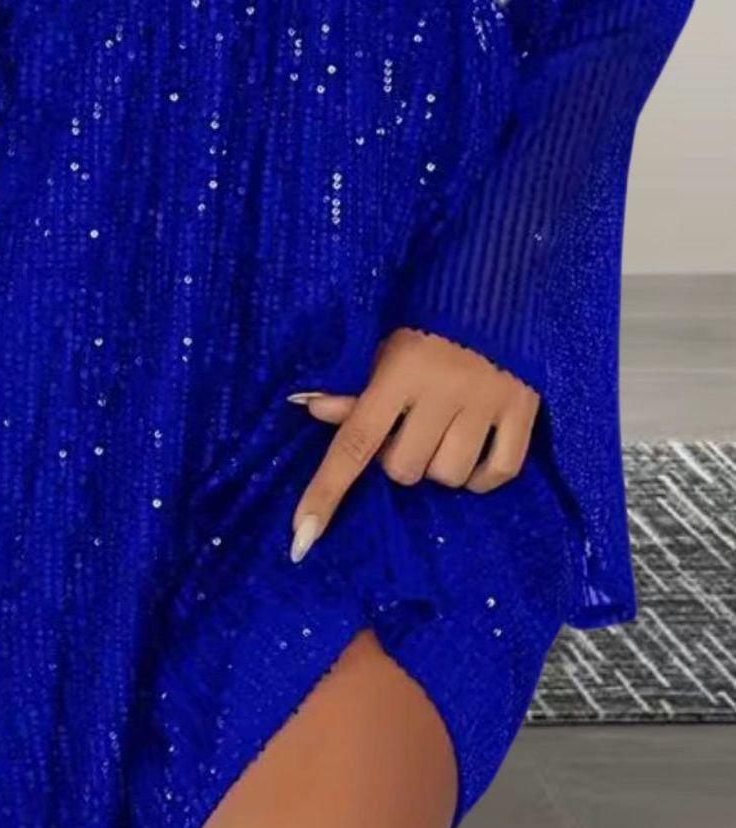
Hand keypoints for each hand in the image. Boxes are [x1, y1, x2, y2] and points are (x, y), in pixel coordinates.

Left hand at [286, 327, 540, 561]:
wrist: (497, 290)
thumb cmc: (427, 323)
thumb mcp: (382, 348)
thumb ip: (355, 389)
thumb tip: (309, 408)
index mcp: (399, 373)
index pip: (355, 442)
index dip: (326, 491)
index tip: (302, 537)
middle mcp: (443, 392)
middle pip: (403, 468)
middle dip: (396, 459)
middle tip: (407, 428)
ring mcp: (486, 403)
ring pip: (448, 476)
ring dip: (438, 467)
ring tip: (441, 434)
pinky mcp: (524, 411)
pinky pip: (498, 473)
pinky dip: (481, 477)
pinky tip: (473, 454)